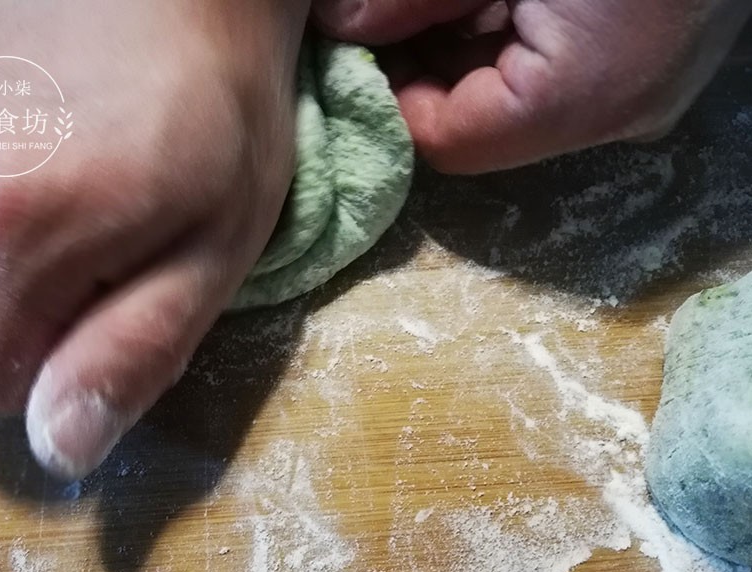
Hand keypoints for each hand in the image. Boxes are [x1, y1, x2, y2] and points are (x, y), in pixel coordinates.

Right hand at [0, 0, 309, 478]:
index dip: (36, 378)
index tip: (96, 326)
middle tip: (84, 274)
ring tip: (55, 225)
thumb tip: (56, 450)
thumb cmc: (223, 125)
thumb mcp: (212, 255)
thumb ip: (130, 353)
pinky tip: (19, 179)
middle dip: (2, 335)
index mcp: (14, 225)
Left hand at [312, 0, 751, 172]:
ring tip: (446, 3)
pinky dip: (512, 44)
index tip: (357, 50)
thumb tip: (337, 26)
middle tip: (389, 19)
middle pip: (481, 127)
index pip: (448, 139)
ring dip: (466, 54)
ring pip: (517, 106)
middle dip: (425, 72)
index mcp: (580, 93)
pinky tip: (495, 0)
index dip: (389, 99)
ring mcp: (643, 98)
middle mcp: (618, 116)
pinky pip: (558, 82)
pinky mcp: (653, 72)